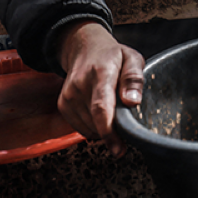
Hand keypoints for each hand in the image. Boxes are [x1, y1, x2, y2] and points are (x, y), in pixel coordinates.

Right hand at [57, 21, 144, 156]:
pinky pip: (82, 128)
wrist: (84, 48)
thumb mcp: (132, 58)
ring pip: (90, 129)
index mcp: (101, 73)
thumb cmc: (113, 55)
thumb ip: (134, 79)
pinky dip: (94, 128)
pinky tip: (101, 113)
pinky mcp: (63, 105)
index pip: (101, 107)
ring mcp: (68, 96)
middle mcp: (80, 85)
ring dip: (104, 130)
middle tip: (127, 126)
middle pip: (96, 122)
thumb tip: (133, 102)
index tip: (119, 149)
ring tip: (113, 111)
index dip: (109, 132)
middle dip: (114, 133)